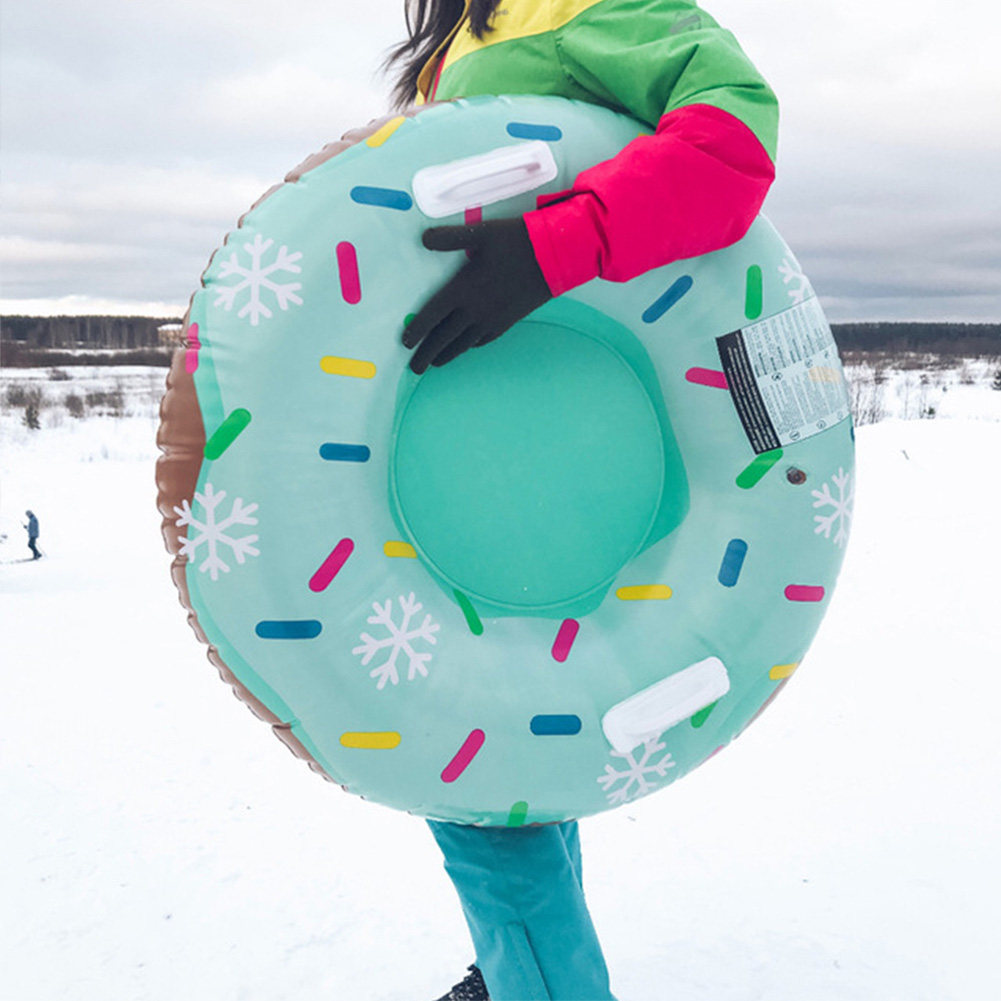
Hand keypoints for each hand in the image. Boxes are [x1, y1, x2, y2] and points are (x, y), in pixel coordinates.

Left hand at [403, 217, 552, 373]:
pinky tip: (466, 348)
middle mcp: (475, 310)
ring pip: (463, 343)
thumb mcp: (481, 233)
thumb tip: (423, 240)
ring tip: (435, 364)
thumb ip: (450, 238)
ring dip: (446, 355)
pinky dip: (470, 346)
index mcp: (463, 289)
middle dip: (427, 354)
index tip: (405, 343)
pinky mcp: (507, 322)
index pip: (432, 315)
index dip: (417, 331)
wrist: (554, 258)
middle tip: (414, 368)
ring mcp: (492, 319)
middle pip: (444, 337)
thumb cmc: (516, 242)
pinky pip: (483, 340)